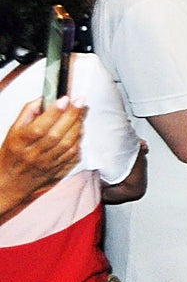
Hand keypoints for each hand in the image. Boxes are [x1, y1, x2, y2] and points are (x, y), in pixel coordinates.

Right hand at [0, 98, 83, 213]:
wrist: (9, 184)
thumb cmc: (11, 154)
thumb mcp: (13, 131)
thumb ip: (27, 113)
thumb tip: (44, 98)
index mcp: (20, 143)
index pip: (39, 127)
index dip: (54, 112)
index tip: (64, 98)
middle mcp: (33, 154)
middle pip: (57, 134)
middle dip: (72, 115)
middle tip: (80, 100)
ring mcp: (46, 164)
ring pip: (68, 144)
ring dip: (78, 126)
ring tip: (82, 113)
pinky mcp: (56, 170)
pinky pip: (73, 155)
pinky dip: (79, 141)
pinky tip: (79, 130)